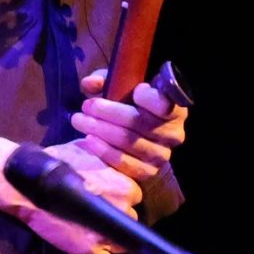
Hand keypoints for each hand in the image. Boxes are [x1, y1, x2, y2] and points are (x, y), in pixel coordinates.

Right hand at [24, 137, 139, 253]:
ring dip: (110, 239)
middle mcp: (123, 210)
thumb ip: (106, 162)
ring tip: (91, 233)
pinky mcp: (91, 252)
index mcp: (126, 187)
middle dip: (115, 218)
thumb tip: (113, 164)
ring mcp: (108, 233)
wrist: (28, 185)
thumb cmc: (56, 163)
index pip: (134, 198)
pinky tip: (92, 253)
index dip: (118, 198)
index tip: (104, 198)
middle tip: (95, 215)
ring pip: (123, 244)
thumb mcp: (88, 152)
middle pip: (129, 220)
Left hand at [68, 67, 188, 183]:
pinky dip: (104, 151)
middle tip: (86, 106)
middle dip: (107, 112)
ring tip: (80, 121)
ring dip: (100, 130)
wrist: (138, 140)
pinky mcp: (148, 173)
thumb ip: (108, 81)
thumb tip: (90, 84)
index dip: (148, 97)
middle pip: (138, 121)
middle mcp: (173, 134)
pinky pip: (124, 163)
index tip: (134, 91)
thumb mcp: (122, 88)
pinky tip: (89, 140)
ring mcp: (161, 156)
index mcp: (174, 110)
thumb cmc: (130, 108)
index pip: (164, 104)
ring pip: (128, 141)